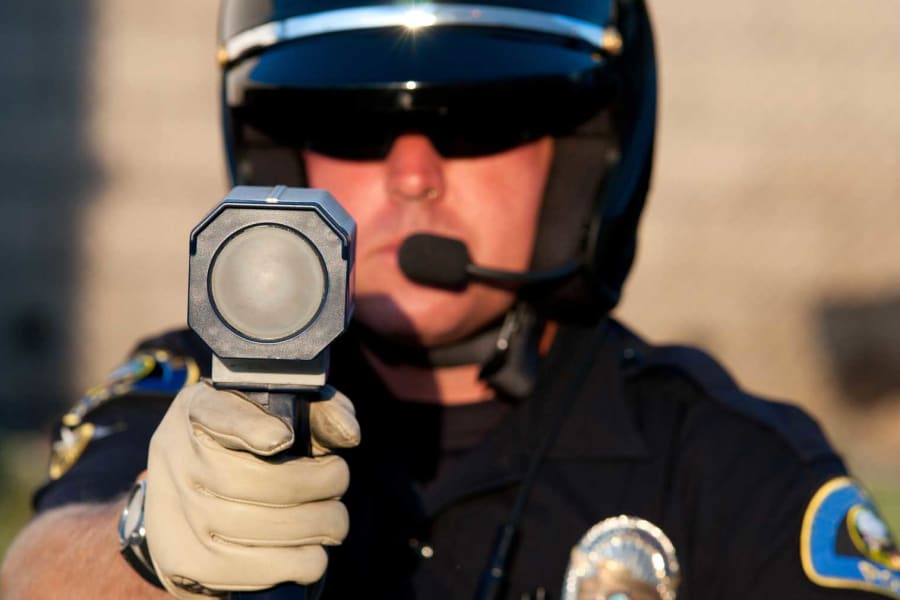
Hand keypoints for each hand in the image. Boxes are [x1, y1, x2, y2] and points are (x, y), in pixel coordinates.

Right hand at [143, 381, 359, 598]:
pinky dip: (289, 565)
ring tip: (335, 522)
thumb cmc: (256, 448)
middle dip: (310, 483)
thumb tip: (349, 434)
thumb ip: (319, 413)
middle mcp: (176, 455)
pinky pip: (239, 570)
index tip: (283, 438)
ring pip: (244, 527)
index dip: (249, 427)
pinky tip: (312, 555)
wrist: (193, 502)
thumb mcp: (284, 414)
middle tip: (339, 480)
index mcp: (200, 408)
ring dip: (309, 527)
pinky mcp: (180, 559)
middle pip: (244, 478)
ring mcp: (172, 510)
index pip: (217, 413)